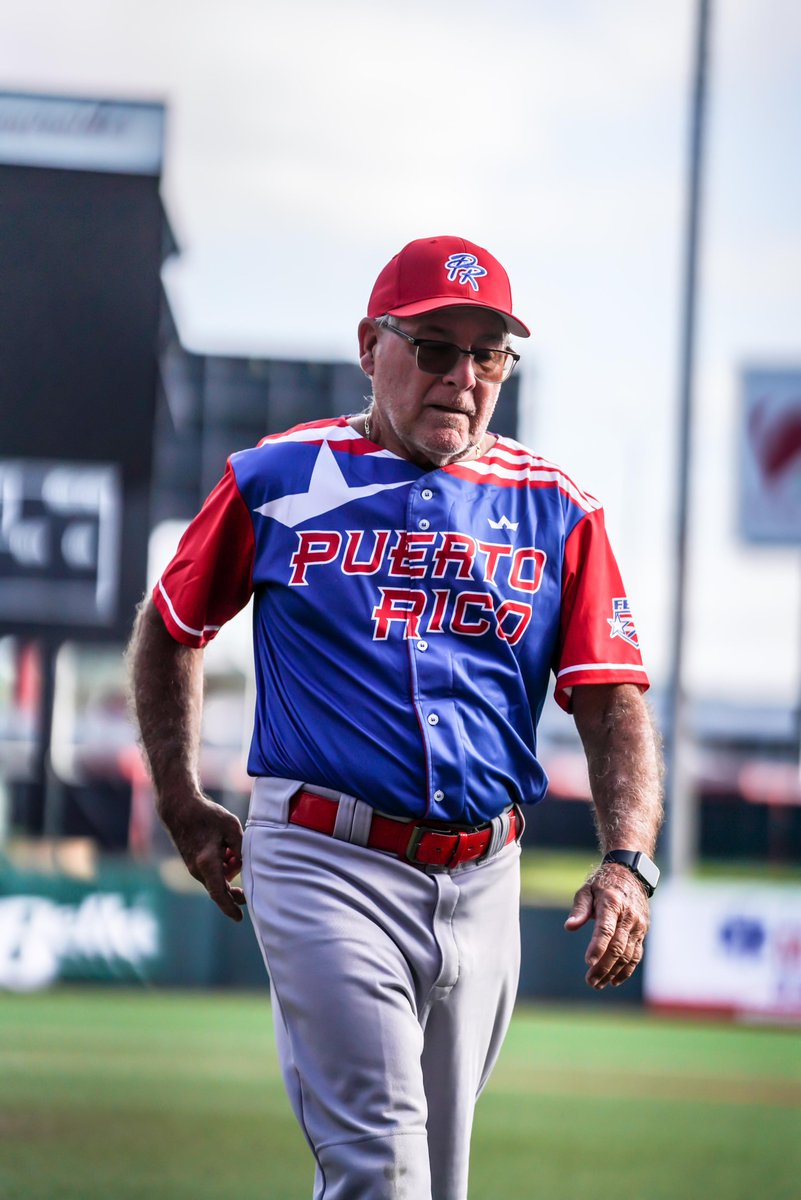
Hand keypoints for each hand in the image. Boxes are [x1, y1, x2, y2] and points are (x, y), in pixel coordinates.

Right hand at [161, 793, 246, 921]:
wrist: (180, 809)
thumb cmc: (207, 816)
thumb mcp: (232, 827)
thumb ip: (241, 848)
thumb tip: (243, 864)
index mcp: (207, 863)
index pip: (220, 893)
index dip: (230, 907)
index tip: (239, 918)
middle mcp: (198, 869)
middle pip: (220, 888)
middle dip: (234, 889)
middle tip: (246, 888)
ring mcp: (193, 867)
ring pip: (216, 878)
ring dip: (228, 870)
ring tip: (232, 849)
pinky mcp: (192, 863)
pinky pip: (210, 872)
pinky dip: (221, 866)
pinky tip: (226, 849)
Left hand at [564, 862, 649, 988]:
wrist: (630, 874)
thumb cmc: (602, 884)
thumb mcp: (586, 890)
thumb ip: (579, 909)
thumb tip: (569, 927)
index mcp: (612, 903)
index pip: (605, 929)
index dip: (597, 947)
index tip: (588, 962)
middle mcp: (628, 916)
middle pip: (617, 946)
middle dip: (604, 967)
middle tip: (590, 981)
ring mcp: (638, 925)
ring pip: (627, 954)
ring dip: (613, 972)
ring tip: (598, 983)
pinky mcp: (642, 932)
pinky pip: (636, 954)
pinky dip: (626, 970)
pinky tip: (615, 980)